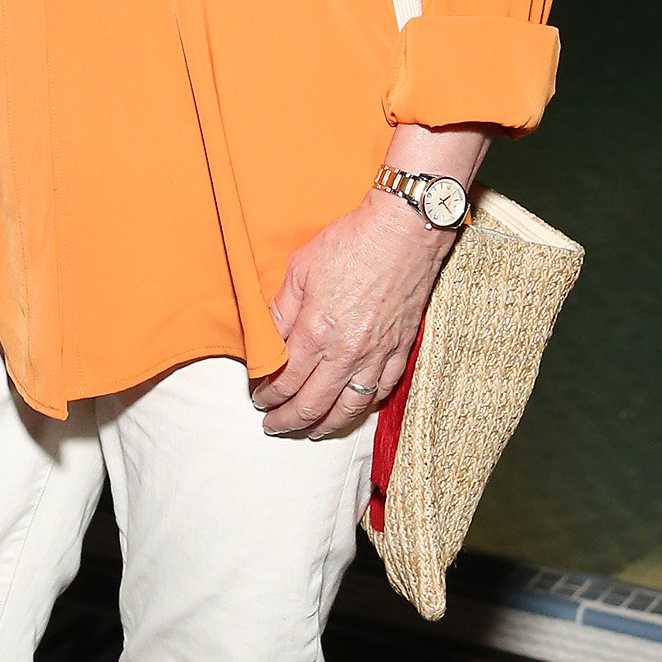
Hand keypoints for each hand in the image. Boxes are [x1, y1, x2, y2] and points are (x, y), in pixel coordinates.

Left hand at [252, 194, 455, 440]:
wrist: (403, 231)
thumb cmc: (351, 242)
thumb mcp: (299, 269)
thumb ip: (280, 310)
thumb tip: (266, 339)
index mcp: (315, 333)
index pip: (284, 381)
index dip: (267, 396)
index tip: (258, 399)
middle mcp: (346, 353)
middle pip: (312, 404)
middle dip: (288, 419)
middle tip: (274, 424)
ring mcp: (376, 355)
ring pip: (348, 407)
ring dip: (325, 425)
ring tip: (310, 430)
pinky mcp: (400, 350)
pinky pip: (382, 391)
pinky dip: (364, 407)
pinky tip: (352, 408)